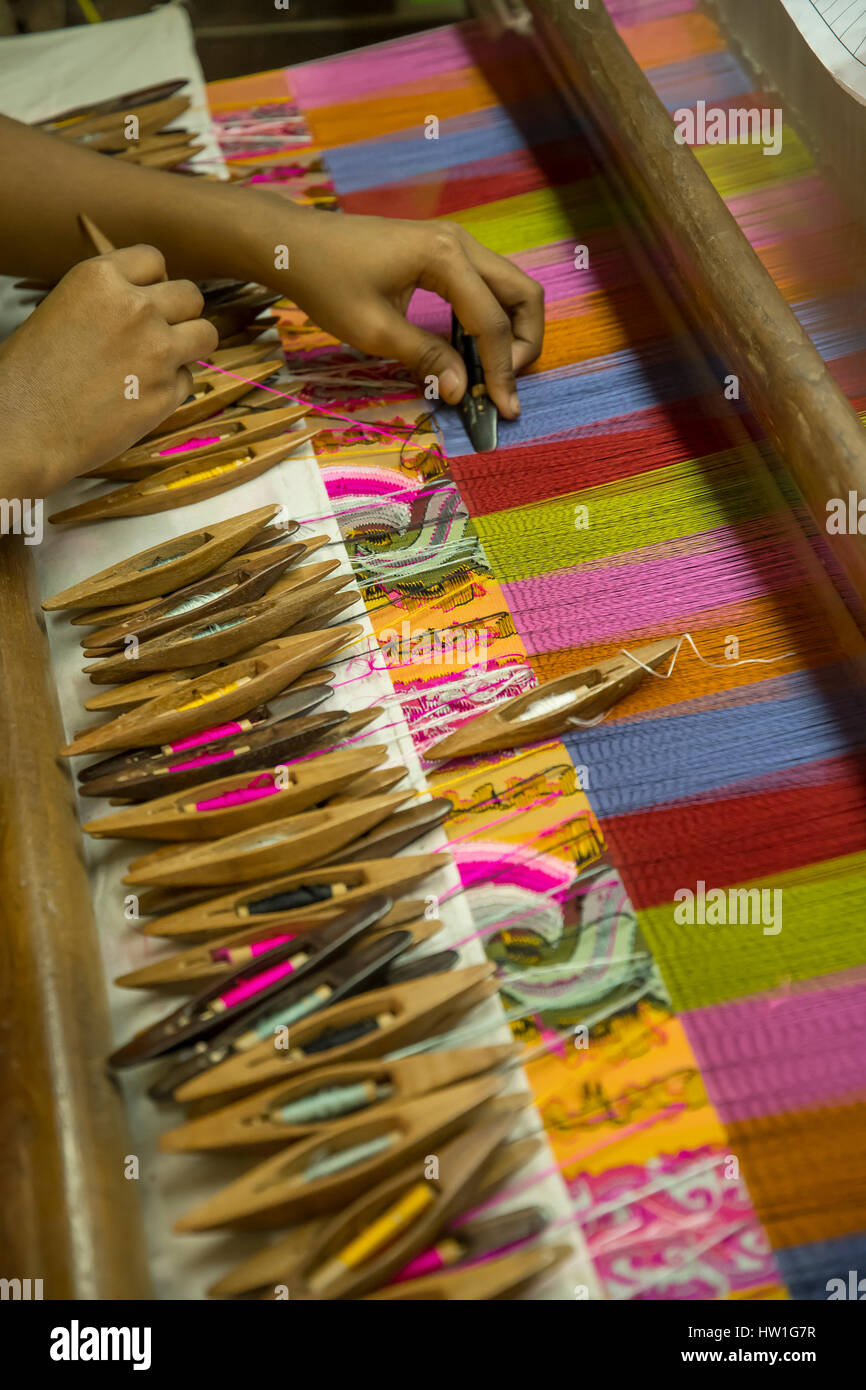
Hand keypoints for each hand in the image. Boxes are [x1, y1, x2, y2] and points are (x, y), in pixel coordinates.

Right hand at [0, 245, 218, 497]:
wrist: (23, 427)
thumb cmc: (30, 373)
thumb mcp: (63, 309)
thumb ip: (107, 300)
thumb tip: (144, 299)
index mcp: (102, 279)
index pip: (153, 259)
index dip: (152, 281)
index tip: (147, 299)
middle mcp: (137, 309)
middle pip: (190, 296)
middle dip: (179, 313)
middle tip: (161, 333)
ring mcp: (157, 352)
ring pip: (206, 335)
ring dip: (190, 346)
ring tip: (164, 361)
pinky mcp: (167, 393)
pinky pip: (188, 380)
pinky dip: (173, 388)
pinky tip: (141, 395)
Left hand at [263, 209, 543, 417]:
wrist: (296, 245)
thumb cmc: (327, 282)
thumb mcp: (374, 330)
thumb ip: (424, 358)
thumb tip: (461, 392)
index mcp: (446, 257)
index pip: (492, 321)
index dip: (502, 370)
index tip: (502, 409)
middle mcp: (460, 243)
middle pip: (523, 294)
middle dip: (525, 344)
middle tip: (504, 385)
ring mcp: (455, 243)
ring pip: (510, 289)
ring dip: (510, 332)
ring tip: (490, 373)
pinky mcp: (445, 251)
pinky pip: (486, 287)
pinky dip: (490, 319)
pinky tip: (470, 351)